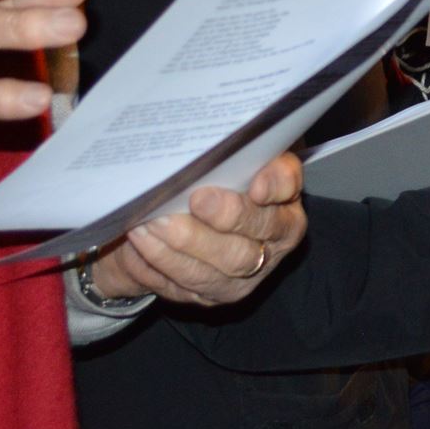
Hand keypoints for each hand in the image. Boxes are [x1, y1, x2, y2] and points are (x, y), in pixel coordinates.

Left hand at [89, 153, 308, 307]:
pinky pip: (185, 287)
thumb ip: (234, 143)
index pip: (287, 189)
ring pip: (213, 273)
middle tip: (192, 200)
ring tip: (150, 223)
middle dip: (219, 224)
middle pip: (248, 244)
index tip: (256, 184)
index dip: (275, 188)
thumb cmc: (215, 173)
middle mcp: (272, 244)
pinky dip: (159, 265)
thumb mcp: (232, 151)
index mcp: (285, 200)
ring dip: (177, 249)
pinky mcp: (213, 295)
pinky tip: (141, 243)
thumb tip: (217, 133)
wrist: (189, 213)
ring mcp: (243, 276)